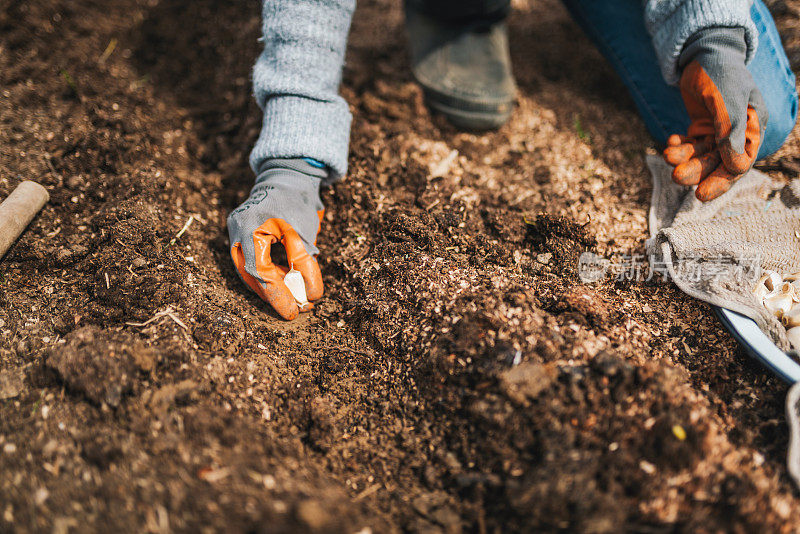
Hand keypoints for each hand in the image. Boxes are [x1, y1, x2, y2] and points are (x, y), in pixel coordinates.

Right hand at [227, 159, 325, 319]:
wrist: (288, 176)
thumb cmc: (298, 202)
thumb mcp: (306, 234)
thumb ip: (305, 264)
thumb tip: (309, 296)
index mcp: (250, 227)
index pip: (261, 272)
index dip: (278, 295)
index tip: (294, 311)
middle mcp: (236, 230)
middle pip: (249, 275)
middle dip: (273, 295)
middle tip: (295, 309)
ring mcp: (235, 231)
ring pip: (248, 271)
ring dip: (270, 286)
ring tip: (292, 297)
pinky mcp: (240, 233)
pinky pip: (250, 261)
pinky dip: (267, 273)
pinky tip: (283, 281)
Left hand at [663, 28, 767, 200]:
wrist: (701, 52)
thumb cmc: (719, 73)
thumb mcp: (726, 101)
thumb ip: (730, 132)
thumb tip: (737, 167)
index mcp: (752, 127)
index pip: (740, 162)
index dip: (722, 180)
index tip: (701, 193)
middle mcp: (738, 132)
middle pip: (718, 162)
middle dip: (698, 171)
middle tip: (676, 177)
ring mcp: (719, 130)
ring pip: (702, 154)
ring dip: (685, 159)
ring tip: (668, 155)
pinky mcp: (702, 126)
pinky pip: (690, 145)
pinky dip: (680, 146)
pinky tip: (670, 142)